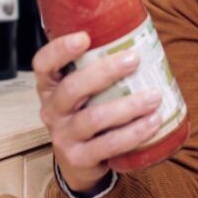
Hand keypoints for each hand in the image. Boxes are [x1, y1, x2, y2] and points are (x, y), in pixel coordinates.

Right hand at [33, 32, 163, 192]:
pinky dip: (134, 132)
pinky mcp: (79, 157)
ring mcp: (63, 135)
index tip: (84, 37)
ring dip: (128, 106)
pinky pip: (107, 145)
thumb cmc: (88, 111)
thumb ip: (100, 65)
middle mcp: (52, 110)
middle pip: (71, 88)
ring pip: (93, 118)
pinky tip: (152, 122)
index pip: (43, 64)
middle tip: (133, 59)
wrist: (81, 161)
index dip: (60, 50)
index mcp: (51, 86)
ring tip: (154, 96)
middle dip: (105, 72)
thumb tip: (141, 36)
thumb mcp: (86, 89)